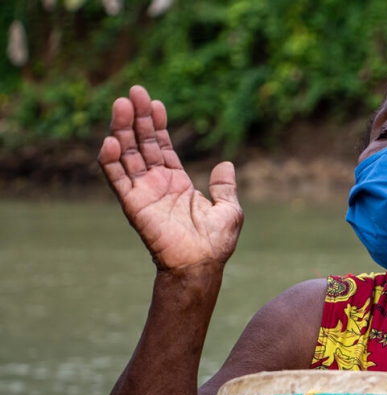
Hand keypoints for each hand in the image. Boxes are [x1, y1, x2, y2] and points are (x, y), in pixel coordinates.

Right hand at [98, 85, 242, 270]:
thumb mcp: (230, 209)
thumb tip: (226, 164)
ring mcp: (143, 193)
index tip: (156, 103)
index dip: (158, 125)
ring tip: (121, 105)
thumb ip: (225, 186)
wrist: (202, 265)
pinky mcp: (133, 205)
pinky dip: (111, 161)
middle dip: (138, 118)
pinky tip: (111, 141)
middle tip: (134, 92)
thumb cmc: (216, 243)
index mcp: (177, 183)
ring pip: (127, 155)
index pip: (162, 147)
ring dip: (122, 130)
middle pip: (142, 144)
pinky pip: (118, 179)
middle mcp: (157, 184)